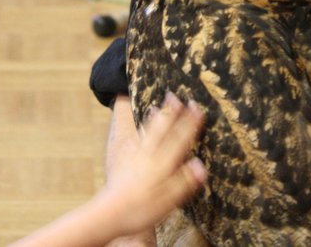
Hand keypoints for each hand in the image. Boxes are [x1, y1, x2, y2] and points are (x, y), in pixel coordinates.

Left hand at [99, 93, 206, 236]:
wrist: (109, 214)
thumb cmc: (140, 210)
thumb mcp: (168, 201)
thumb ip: (184, 183)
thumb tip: (201, 166)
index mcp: (162, 165)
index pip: (179, 140)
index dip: (189, 124)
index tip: (197, 108)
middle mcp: (148, 157)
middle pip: (162, 131)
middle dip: (171, 114)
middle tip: (177, 96)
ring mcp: (135, 158)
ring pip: (147, 133)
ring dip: (155, 119)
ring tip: (158, 105)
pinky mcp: (124, 163)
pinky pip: (134, 140)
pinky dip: (139, 130)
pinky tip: (138, 129)